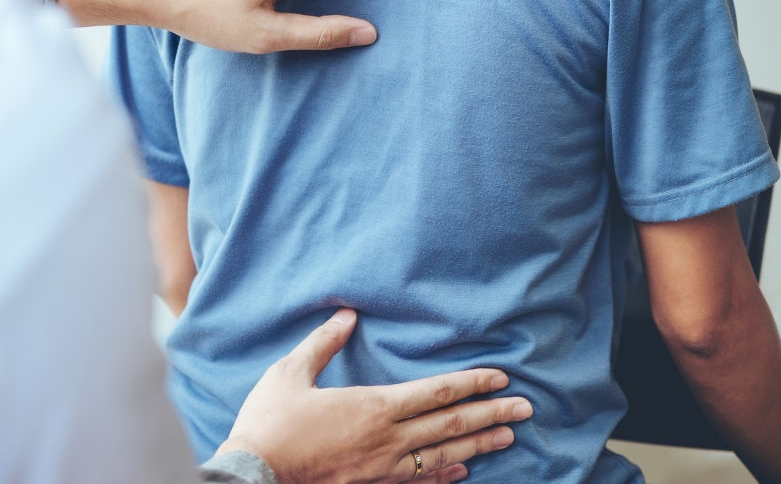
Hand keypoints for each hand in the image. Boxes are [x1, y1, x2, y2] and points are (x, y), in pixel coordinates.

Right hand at [218, 309, 532, 483]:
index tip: (500, 378)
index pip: (436, 392)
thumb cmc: (270, 422)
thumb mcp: (290, 372)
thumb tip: (348, 315)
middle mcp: (387, 440)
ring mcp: (382, 469)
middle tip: (526, 408)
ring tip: (509, 436)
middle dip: (491, 414)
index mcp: (373, 407)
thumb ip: (323, 342)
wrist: (254, 475)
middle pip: (451, 424)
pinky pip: (419, 482)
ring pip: (442, 456)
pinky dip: (445, 474)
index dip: (471, 383)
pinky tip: (463, 470)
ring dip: (479, 444)